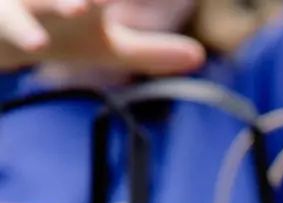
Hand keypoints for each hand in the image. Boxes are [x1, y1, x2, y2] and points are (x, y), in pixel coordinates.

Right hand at [0, 0, 203, 75]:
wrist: (7, 33)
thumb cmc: (65, 33)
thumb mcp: (110, 47)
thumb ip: (152, 53)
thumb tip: (201, 55)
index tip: (127, 6)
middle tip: (107, 1)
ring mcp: (33, 1)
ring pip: (46, 0)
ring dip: (62, 1)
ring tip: (79, 8)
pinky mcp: (6, 16)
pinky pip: (11, 21)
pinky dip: (24, 30)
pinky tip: (37, 42)